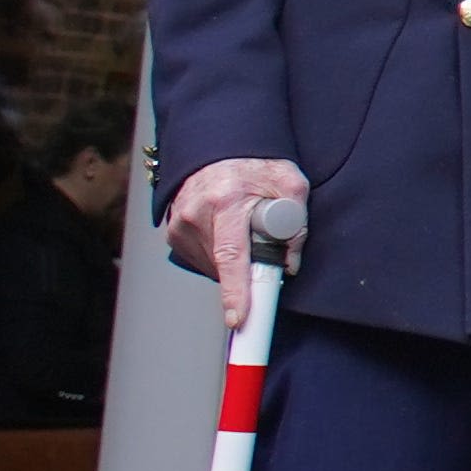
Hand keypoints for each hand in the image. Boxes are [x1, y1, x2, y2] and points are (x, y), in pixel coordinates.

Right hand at [164, 158, 304, 324]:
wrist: (217, 153)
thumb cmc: (255, 166)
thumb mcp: (289, 183)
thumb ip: (297, 222)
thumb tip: (290, 264)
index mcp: (225, 201)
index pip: (231, 255)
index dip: (235, 290)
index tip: (237, 318)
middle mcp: (195, 214)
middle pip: (224, 265)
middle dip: (248, 270)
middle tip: (265, 249)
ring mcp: (179, 226)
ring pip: (213, 267)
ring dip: (234, 263)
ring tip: (243, 231)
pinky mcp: (173, 235)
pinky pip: (202, 260)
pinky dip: (219, 258)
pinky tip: (227, 236)